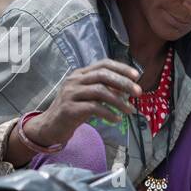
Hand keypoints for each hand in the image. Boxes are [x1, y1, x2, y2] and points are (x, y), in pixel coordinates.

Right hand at [26, 59, 142, 147]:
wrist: (51, 126)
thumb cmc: (74, 110)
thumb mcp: (90, 97)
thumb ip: (106, 90)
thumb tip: (127, 88)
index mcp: (80, 74)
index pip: (103, 64)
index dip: (121, 68)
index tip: (137, 76)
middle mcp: (74, 80)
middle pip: (102, 75)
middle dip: (123, 83)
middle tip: (138, 93)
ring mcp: (70, 93)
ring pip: (99, 91)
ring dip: (118, 101)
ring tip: (130, 110)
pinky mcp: (69, 109)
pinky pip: (93, 108)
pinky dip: (108, 113)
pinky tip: (116, 119)